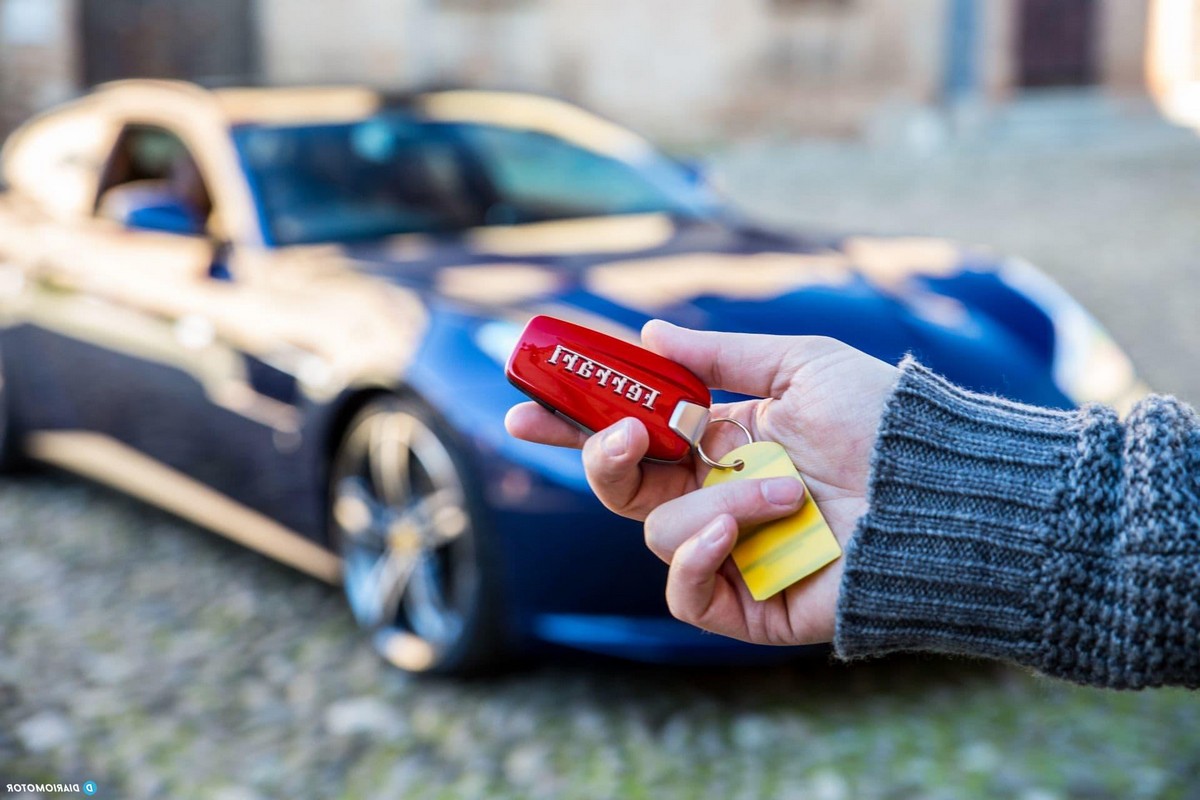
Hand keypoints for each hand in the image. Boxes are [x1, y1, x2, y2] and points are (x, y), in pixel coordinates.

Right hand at [505, 320, 898, 644]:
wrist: (948, 494)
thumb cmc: (885, 424)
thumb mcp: (800, 365)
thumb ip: (720, 355)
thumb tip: (647, 333)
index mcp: (722, 442)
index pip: (631, 432)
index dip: (575, 421)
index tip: (525, 403)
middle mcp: (716, 495)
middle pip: (620, 486)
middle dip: (603, 456)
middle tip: (624, 434)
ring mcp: (730, 552)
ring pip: (656, 531)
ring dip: (716, 503)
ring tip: (789, 488)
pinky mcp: (747, 603)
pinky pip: (684, 590)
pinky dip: (696, 558)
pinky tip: (737, 530)